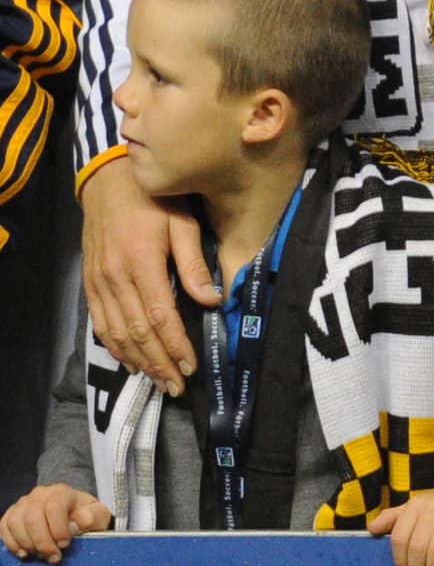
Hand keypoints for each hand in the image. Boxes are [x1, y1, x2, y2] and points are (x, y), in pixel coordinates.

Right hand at [1, 485, 112, 562]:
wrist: (74, 517)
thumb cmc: (85, 517)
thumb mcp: (97, 516)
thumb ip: (92, 516)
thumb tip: (79, 521)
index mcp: (62, 492)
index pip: (55, 506)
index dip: (58, 528)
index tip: (65, 545)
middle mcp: (40, 494)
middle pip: (32, 516)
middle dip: (42, 542)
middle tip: (53, 557)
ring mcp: (24, 504)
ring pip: (16, 522)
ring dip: (27, 544)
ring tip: (40, 555)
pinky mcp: (12, 515)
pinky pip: (4, 526)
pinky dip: (12, 543)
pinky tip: (24, 553)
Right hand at [80, 155, 218, 393]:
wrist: (107, 179)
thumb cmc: (154, 197)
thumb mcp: (181, 221)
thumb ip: (193, 263)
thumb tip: (212, 300)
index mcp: (142, 262)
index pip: (161, 316)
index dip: (176, 346)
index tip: (192, 366)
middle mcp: (116, 278)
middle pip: (138, 333)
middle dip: (160, 363)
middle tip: (178, 386)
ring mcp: (99, 282)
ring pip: (117, 334)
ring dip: (139, 362)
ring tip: (159, 381)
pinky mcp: (90, 283)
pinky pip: (101, 323)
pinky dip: (116, 346)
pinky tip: (131, 360)